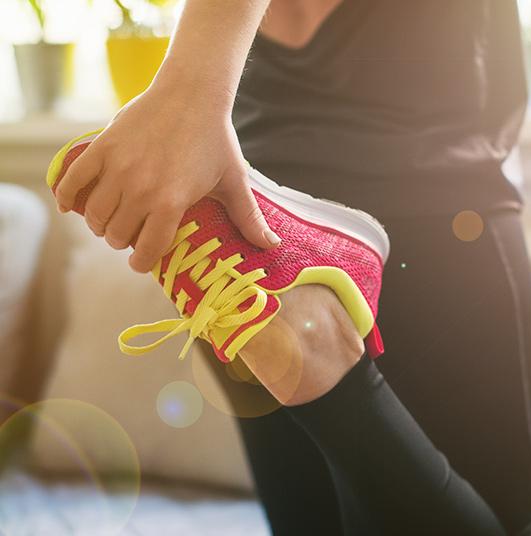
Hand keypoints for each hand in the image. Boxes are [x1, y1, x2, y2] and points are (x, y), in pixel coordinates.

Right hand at [55, 80, 279, 273]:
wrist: (192, 94)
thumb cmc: (216, 140)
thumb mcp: (234, 181)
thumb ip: (249, 218)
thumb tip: (271, 247)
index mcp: (171, 202)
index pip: (148, 249)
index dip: (142, 261)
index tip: (143, 260)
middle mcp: (141, 189)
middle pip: (117, 235)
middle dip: (122, 242)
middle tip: (130, 235)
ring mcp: (118, 168)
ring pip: (95, 214)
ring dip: (99, 225)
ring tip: (109, 222)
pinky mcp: (102, 148)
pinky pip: (72, 181)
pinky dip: (67, 198)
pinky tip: (72, 206)